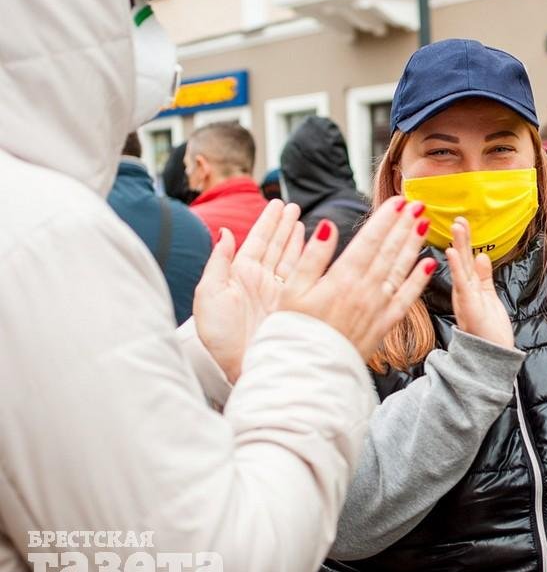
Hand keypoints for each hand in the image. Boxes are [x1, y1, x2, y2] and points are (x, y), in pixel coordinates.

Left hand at [194, 200, 304, 381]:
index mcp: (239, 274)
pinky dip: (308, 258)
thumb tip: (223, 233)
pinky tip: (313, 245)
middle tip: (293, 206)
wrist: (239, 366)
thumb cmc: (219, 336)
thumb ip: (217, 262)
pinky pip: (303, 275)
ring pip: (289, 256)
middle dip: (284, 225)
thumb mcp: (208, 295)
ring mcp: (277, 292)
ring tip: (302, 220)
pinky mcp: (292, 304)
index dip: (267, 222)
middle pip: (275, 245)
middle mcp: (260, 280)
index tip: (277, 204)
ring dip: (295, 237)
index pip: (256, 240)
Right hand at [279, 197, 436, 358]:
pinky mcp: (385, 324)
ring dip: (414, 244)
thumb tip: (325, 226)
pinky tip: (429, 263)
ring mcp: (378, 308)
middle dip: (404, 224)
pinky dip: (419, 280)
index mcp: (341, 278)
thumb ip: (311, 257)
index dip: (386, 219)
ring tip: (424, 223)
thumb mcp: (291, 290)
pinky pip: (407, 298)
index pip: (369, 240)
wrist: (309, 372)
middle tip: (418, 203)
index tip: (399, 201)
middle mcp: (365, 290)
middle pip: (389, 250)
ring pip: (401, 269)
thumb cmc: (294, 330)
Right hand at [445, 217, 513, 348]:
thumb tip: (481, 256)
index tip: (462, 222)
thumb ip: (484, 277)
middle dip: (460, 239)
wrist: (493, 358)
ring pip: (460, 267)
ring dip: (458, 246)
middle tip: (457, 218)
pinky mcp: (468, 306)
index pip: (465, 260)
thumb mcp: (489, 298)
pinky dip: (456, 267)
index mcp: (469, 289)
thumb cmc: (490, 331)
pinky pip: (461, 283)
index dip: (464, 241)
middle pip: (461, 260)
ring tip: (456, 226)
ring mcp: (464, 298)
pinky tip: (453, 252)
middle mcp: (464, 292)